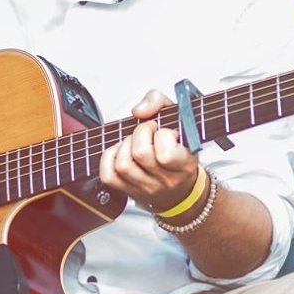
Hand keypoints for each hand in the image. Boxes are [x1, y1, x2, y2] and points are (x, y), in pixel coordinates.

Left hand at [99, 90, 201, 213]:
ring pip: (123, 164)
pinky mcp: (128, 191)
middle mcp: (166, 180)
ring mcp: (146, 188)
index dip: (162, 135)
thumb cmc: (180, 149)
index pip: (166, 154)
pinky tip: (121, 152)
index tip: (165, 131)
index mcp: (184, 164)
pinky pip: (108, 175)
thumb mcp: (180, 118)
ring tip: (135, 142)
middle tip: (148, 132)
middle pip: (140, 154)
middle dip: (141, 133)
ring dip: (125, 145)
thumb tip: (138, 111)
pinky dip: (110, 158)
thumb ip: (159, 102)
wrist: (181, 187)